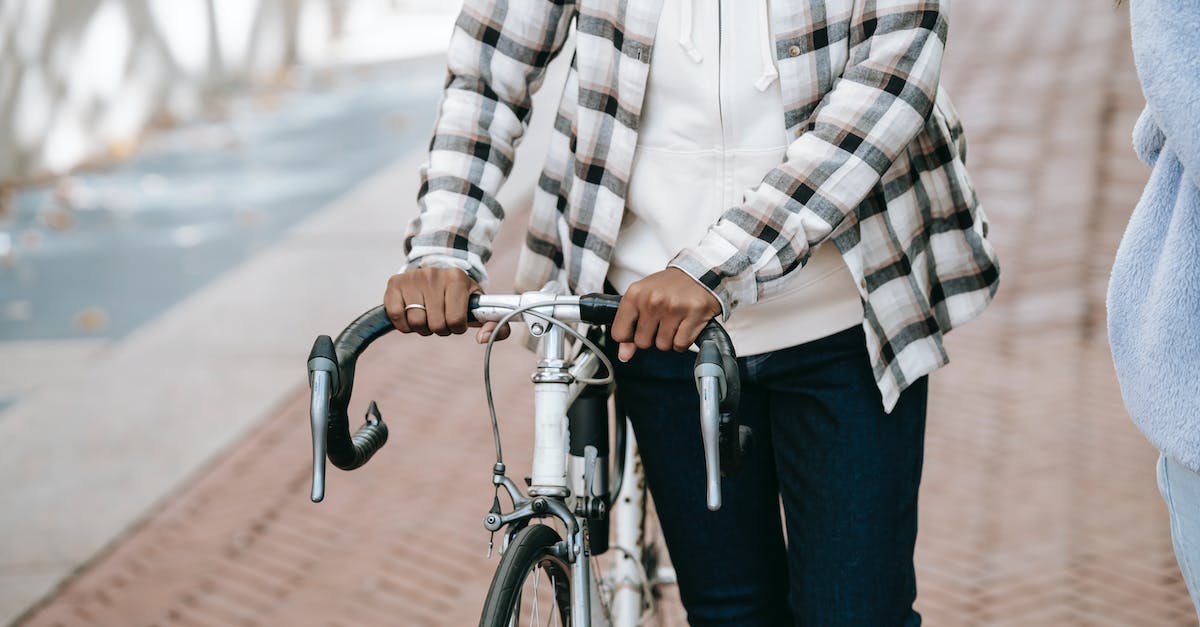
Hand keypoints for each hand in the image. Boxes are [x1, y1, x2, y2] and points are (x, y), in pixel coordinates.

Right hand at [383, 268, 509, 341]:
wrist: (434, 272)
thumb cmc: (458, 295)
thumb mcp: (478, 305)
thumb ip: (493, 324)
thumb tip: (483, 339)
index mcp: (457, 279)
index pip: (456, 320)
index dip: (456, 327)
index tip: (456, 320)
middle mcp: (434, 275)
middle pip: (436, 325)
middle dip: (439, 328)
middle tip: (440, 318)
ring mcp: (413, 278)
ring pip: (415, 322)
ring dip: (421, 327)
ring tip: (426, 315)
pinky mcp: (394, 283)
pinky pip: (396, 316)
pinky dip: (403, 324)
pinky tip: (410, 314)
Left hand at [611, 267, 721, 361]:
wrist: (698, 273)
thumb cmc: (668, 287)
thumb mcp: (642, 299)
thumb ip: (629, 327)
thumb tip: (623, 355)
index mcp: (635, 294)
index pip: (619, 334)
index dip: (629, 337)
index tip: (639, 329)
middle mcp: (652, 300)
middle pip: (642, 343)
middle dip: (652, 338)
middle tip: (662, 321)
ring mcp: (673, 307)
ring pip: (663, 345)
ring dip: (669, 339)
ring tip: (675, 321)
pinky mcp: (693, 314)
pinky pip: (681, 345)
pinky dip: (684, 340)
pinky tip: (685, 325)